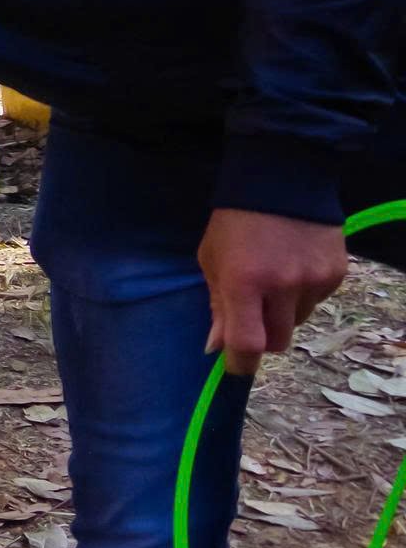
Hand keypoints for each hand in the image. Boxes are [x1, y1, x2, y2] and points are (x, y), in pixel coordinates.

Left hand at [199, 207, 347, 374]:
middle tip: (252, 318)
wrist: (281, 180)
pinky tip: (293, 267)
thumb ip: (217, 305)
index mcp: (244, 281)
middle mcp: (282, 285)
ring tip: (272, 280)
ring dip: (282, 314)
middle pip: (278, 342)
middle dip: (262, 338)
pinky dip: (302, 295)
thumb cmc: (234, 222)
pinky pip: (317, 302)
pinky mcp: (336, 274)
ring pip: (298, 322)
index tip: (234, 367)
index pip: (247, 343)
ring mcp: (313, 280)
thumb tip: (217, 347)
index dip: (240, 363)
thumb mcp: (211, 259)